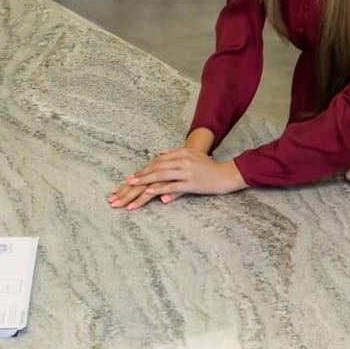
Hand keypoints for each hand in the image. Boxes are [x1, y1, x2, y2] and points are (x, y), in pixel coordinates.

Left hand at [108, 148, 244, 210]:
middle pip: (153, 169)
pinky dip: (158, 190)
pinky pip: (171, 186)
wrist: (227, 173)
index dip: (140, 172)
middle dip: (136, 179)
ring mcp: (185, 171)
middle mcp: (180, 160)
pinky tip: (148, 194)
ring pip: (159, 176)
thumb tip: (159, 155)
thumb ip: (175, 154)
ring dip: (143, 183)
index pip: (155, 163)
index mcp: (179, 154)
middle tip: (122, 187)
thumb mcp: (192, 157)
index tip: (127, 181)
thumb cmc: (209, 167)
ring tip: (129, 190)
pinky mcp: (191, 182)